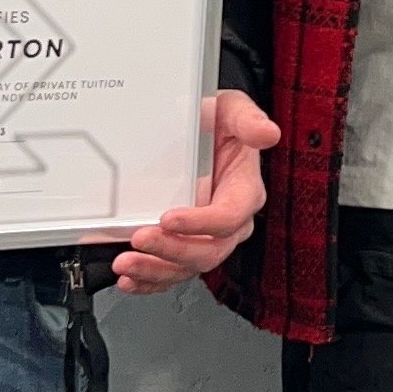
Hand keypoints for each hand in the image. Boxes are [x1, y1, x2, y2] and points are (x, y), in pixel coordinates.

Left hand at [111, 86, 279, 293]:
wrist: (200, 129)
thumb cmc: (216, 120)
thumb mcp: (232, 109)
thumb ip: (247, 120)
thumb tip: (267, 133)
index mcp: (244, 191)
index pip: (230, 217)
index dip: (201, 223)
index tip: (168, 218)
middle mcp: (230, 221)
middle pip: (209, 251)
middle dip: (172, 252)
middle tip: (139, 241)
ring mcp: (207, 236)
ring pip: (187, 267)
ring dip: (155, 271)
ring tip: (125, 265)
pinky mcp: (186, 244)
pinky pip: (173, 272)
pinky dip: (151, 282)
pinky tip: (131, 280)